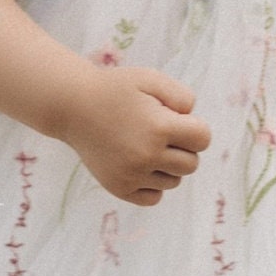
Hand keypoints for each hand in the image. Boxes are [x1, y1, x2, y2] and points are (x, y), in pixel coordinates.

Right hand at [57, 64, 211, 206]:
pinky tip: (141, 165)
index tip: (177, 120)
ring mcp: (131, 175)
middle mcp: (147, 156)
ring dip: (168, 166)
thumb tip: (193, 120)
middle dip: (184, 148)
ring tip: (147, 146)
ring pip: (174, 181)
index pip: (203, 139)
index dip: (194, 127)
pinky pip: (154, 197)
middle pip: (192, 163)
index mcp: (159, 128)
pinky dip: (153, 185)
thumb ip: (182, 96)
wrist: (72, 107)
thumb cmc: (115, 90)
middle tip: (161, 133)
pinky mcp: (118, 188)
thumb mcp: (150, 78)